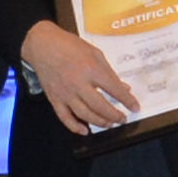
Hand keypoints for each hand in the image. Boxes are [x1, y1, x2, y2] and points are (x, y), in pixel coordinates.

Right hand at [22, 19, 130, 134]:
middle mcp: (79, 83)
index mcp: (91, 69)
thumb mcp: (95, 53)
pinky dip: (75, 127)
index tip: (135, 107)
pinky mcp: (54, 99)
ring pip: (85, 115)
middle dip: (115, 115)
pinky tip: (85, 131)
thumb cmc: (70, 46)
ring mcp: (65, 93)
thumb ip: (109, 72)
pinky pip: (65, 118)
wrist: (42, 45)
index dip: (127, 100)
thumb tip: (124, 88)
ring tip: (109, 123)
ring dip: (100, 122)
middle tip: (123, 119)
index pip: (114, 89)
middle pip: (100, 106)